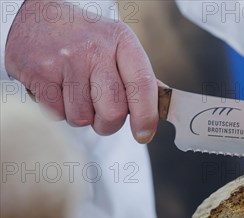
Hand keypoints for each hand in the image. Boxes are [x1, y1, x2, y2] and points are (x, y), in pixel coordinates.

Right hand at [5, 0, 157, 142]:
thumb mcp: (116, 44)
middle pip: (113, 111)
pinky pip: (57, 114)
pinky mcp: (39, 72)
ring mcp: (66, 60)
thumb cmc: (83, 37)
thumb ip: (138, 75)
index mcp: (122, 41)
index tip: (144, 134)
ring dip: (80, 116)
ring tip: (74, 93)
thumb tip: (165, 102)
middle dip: (108, 123)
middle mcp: (95, 48)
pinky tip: (57, 88)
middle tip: (101, 114)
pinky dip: (58, 110)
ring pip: (82, 118)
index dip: (146, 117)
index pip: (143, 86)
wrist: (35, 16)